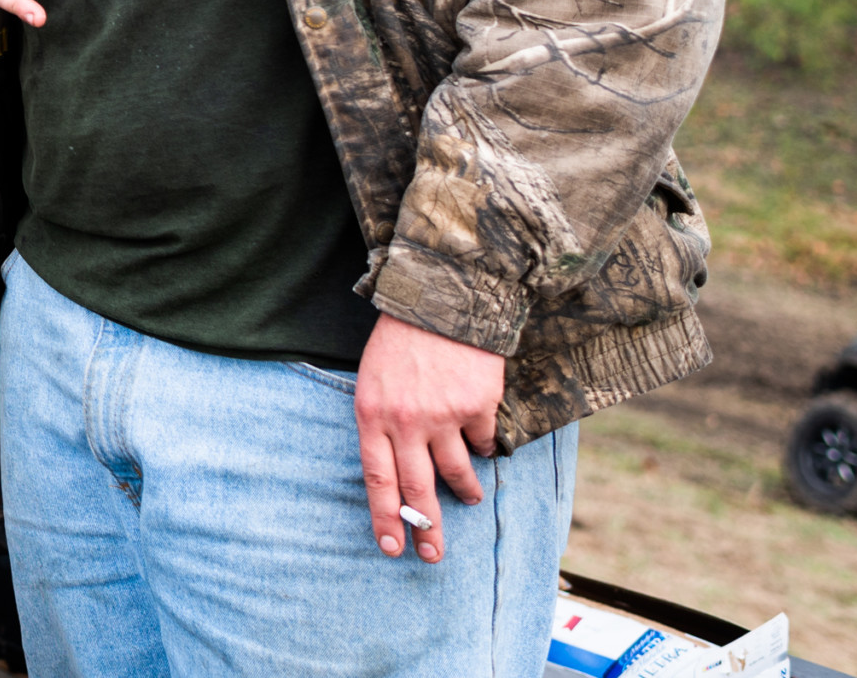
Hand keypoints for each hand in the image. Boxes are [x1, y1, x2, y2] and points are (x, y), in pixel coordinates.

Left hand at [355, 312, 504, 563]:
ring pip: (456, 472)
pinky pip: (484, 441)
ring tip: (468, 498)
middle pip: (417, 489)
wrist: (440, 300)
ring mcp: (443, 415)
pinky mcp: (477, 407)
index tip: (391, 547)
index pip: (377, 478)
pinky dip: (484, 444)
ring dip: (464, 491)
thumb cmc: (400, 342)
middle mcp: (406, 421)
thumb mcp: (373, 381)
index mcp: (372, 414)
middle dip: (426, 528)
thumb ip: (382, 424)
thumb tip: (397, 470)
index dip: (385, 516)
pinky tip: (481, 437)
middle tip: (432, 555)